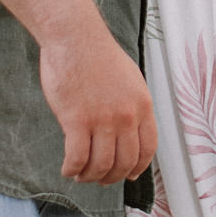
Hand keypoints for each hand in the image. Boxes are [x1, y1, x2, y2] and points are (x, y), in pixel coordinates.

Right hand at [39, 25, 156, 184]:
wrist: (75, 37)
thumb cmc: (97, 54)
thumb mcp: (129, 78)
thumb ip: (132, 105)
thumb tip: (129, 129)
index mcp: (142, 105)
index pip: (147, 148)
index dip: (138, 167)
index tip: (129, 175)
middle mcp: (126, 116)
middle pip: (124, 162)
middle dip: (111, 177)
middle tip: (99, 179)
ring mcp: (102, 120)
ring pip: (100, 165)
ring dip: (90, 176)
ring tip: (80, 175)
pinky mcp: (76, 120)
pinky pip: (77, 158)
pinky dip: (72, 169)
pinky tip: (68, 169)